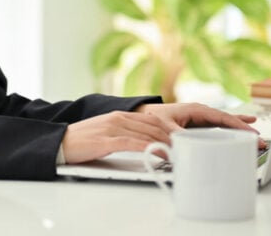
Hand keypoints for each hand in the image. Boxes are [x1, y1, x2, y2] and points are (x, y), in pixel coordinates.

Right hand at [60, 103, 263, 164]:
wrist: (57, 142)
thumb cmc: (85, 144)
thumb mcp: (114, 139)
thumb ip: (137, 140)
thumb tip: (162, 151)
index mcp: (128, 116)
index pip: (164, 120)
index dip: (190, 124)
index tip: (212, 129)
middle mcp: (124, 117)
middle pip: (163, 124)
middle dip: (190, 134)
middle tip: (213, 143)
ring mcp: (115, 125)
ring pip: (151, 132)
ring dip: (174, 143)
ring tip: (196, 150)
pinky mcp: (107, 138)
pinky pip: (133, 143)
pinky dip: (150, 148)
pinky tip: (163, 154)